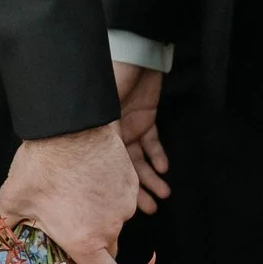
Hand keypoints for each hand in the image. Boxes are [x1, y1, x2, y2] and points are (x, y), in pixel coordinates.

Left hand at [0, 121, 136, 263]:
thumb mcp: (13, 197)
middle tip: (73, 227)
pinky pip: (122, 198)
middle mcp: (110, 227)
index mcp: (84, 240)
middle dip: (94, 244)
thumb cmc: (41, 167)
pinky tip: (90, 179)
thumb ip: (4, 221)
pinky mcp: (132, 183)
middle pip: (108, 248)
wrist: (70, 127)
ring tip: (76, 194)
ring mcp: (125, 205)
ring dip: (101, 215)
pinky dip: (109, 195)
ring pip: (115, 220)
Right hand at [112, 62, 171, 213]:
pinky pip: (152, 142)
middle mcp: (111, 133)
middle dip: (136, 190)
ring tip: (164, 196)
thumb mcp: (105, 107)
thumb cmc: (114, 77)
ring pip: (139, 160)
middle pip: (123, 168)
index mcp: (98, 132)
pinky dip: (159, 156)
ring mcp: (129, 125)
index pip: (103, 166)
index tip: (123, 208)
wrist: (135, 52)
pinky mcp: (146, 117)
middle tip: (150, 211)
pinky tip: (164, 169)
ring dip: (151, 178)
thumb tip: (100, 164)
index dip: (113, 187)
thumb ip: (105, 132)